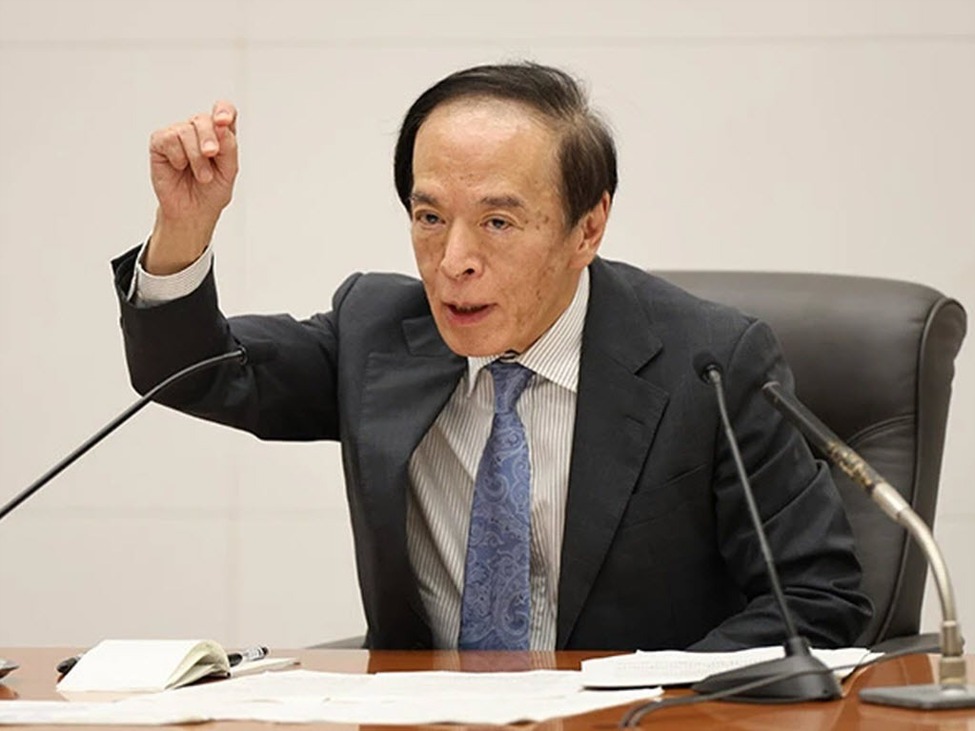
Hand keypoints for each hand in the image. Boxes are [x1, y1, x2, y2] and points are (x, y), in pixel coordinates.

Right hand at [145, 101, 238, 273]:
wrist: (193, 212)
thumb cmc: (212, 192)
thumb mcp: (229, 172)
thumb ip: (229, 147)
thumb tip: (222, 126)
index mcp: (220, 134)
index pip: (224, 110)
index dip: (223, 111)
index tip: (223, 121)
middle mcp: (199, 130)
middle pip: (203, 119)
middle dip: (209, 139)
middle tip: (211, 156)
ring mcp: (178, 135)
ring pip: (186, 130)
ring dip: (196, 157)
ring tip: (201, 175)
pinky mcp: (160, 142)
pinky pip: (168, 139)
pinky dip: (177, 156)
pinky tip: (180, 167)